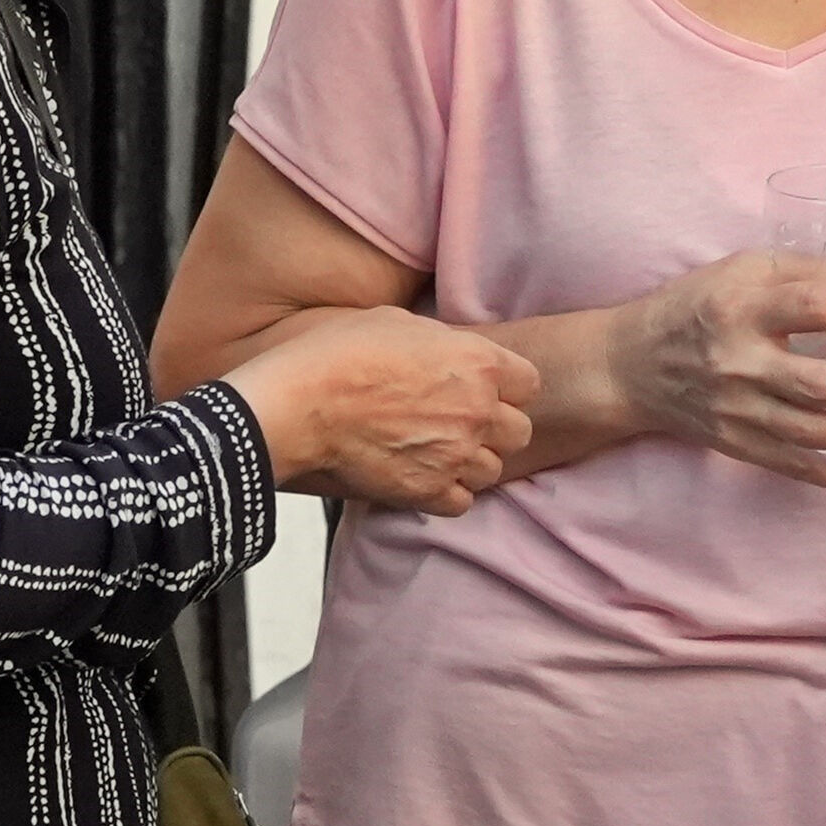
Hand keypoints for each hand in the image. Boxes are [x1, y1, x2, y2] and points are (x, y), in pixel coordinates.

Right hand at [223, 307, 538, 514]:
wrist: (295, 405)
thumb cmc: (336, 355)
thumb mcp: (397, 322)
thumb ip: (440, 341)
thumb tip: (448, 348)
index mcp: (478, 362)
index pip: (530, 383)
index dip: (507, 388)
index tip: (485, 390)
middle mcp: (477, 410)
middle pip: (520, 431)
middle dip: (495, 429)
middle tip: (460, 424)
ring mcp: (455, 454)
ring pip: (493, 470)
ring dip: (470, 463)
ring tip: (437, 452)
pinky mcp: (427, 492)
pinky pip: (461, 502)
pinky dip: (446, 494)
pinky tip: (422, 477)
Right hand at [606, 249, 825, 491]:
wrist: (630, 364)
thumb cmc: (696, 305)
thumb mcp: (743, 268)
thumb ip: (807, 269)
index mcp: (742, 307)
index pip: (811, 307)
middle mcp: (739, 361)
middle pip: (819, 384)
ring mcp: (736, 409)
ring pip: (812, 432)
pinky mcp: (735, 442)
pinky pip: (791, 465)